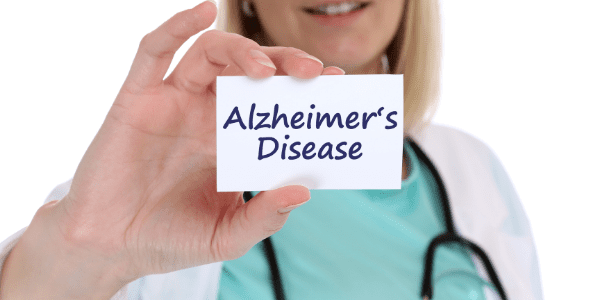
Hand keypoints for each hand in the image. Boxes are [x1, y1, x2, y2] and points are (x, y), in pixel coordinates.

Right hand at [0, 1, 343, 298]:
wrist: (111, 247)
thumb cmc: (171, 238)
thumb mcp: (227, 236)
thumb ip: (266, 217)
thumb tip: (304, 191)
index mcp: (232, 139)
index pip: (273, 100)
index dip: (303, 88)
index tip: (337, 83)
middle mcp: (206, 114)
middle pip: (250, 68)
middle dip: (284, 63)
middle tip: (313, 73)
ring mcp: (173, 102)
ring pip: (211, 54)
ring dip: (241, 50)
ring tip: (263, 68)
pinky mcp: (137, 99)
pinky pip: (153, 53)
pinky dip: (176, 27)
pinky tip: (202, 12)